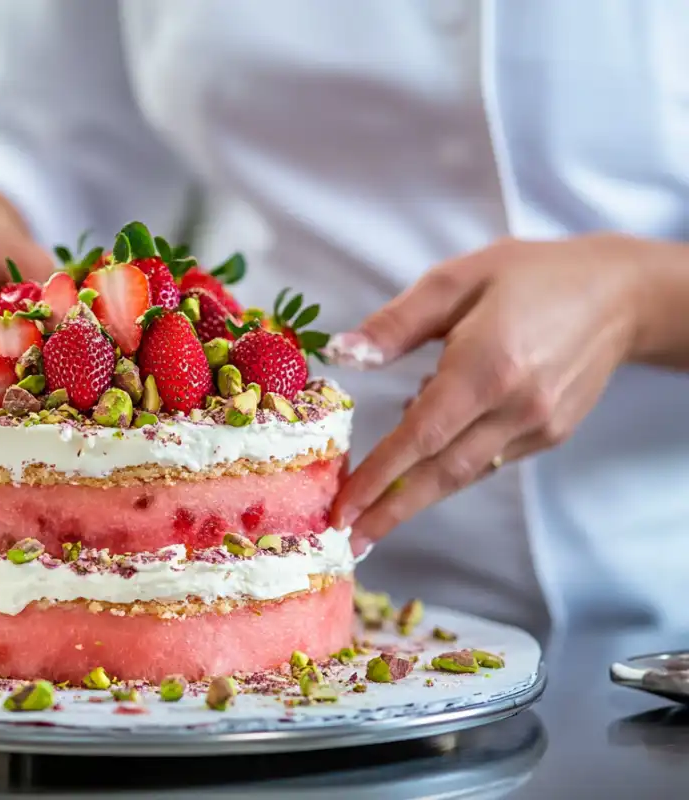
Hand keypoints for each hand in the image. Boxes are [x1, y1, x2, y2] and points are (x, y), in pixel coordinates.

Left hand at [331, 235, 650, 554]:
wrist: (617, 295)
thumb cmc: (529, 277)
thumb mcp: (456, 280)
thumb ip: (396, 323)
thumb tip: (342, 353)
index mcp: (488, 367)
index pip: (423, 435)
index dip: (380, 474)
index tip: (344, 506)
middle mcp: (517, 407)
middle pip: (444, 473)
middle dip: (391, 510)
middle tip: (347, 538)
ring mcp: (538, 427)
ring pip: (465, 473)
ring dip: (415, 499)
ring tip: (370, 519)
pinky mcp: (550, 435)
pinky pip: (487, 460)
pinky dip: (449, 467)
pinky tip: (421, 458)